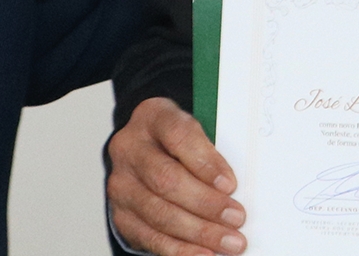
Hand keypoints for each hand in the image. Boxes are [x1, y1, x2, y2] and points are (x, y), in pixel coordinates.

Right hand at [107, 97, 247, 254]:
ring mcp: (121, 184)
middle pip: (166, 179)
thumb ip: (211, 151)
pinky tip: (204, 254)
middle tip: (237, 218)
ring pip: (159, 213)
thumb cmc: (180, 140)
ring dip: (198, 232)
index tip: (231, 184)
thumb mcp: (195, 129)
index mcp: (153, 116)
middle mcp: (129, 148)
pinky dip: (180, 249)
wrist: (146, 149)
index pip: (178, 135)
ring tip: (229, 242)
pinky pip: (151, 237)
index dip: (205, 161)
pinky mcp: (122, 215)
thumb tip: (234, 189)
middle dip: (206, 203)